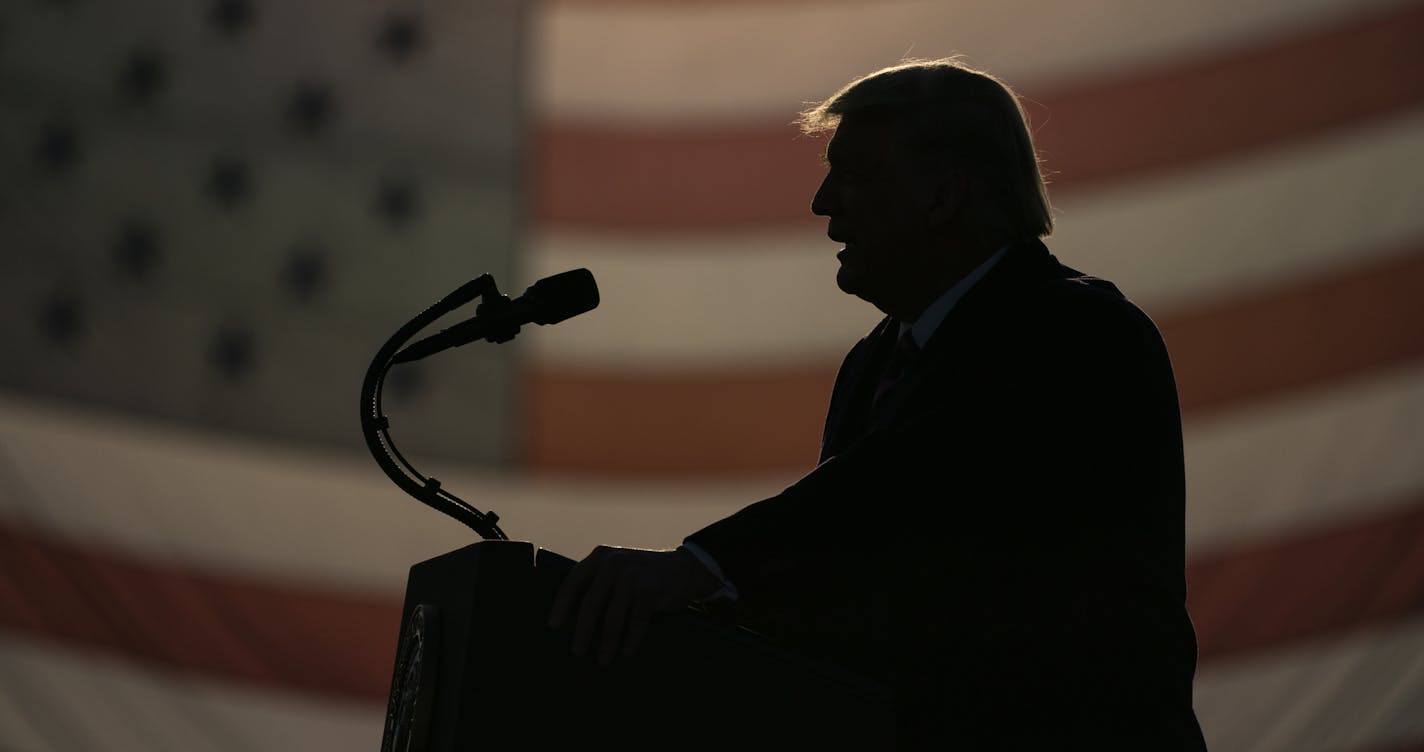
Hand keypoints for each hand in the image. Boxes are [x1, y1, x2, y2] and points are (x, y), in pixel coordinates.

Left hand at [548, 546, 722, 664]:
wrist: (684, 568)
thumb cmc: (643, 576)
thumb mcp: (618, 570)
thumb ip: (598, 584)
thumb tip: (573, 621)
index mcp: (600, 557)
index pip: (573, 581)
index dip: (561, 605)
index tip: (553, 625)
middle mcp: (614, 563)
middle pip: (591, 603)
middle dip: (583, 631)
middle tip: (577, 651)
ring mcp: (633, 576)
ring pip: (613, 617)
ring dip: (607, 642)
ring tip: (603, 659)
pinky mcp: (650, 590)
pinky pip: (636, 621)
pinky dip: (631, 639)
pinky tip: (627, 651)